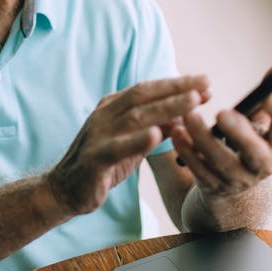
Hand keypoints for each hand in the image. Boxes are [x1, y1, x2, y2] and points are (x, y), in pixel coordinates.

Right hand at [47, 75, 210, 215]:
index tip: (205, 81)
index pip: (149, 89)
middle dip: (177, 89)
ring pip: (136, 117)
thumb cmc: (104, 163)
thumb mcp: (134, 142)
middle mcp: (105, 115)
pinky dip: (137, 140)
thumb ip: (157, 127)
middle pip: (144, 96)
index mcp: (113, 106)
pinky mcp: (94, 159)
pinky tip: (157, 135)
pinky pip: (117, 147)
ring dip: (166, 108)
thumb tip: (187, 115)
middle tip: (206, 85)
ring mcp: (98, 135)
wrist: (65, 189)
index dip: (177, 84)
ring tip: (193, 102)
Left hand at [171, 89, 271, 198]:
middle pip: (256, 153)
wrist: (232, 181)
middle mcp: (263, 166)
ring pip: (221, 162)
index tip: (270, 95)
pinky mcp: (213, 186)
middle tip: (222, 112)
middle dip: (240, 132)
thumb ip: (270, 93)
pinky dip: (187, 151)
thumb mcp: (261, 118)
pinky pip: (198, 169)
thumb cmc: (248, 137)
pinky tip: (177, 131)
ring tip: (189, 115)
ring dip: (204, 138)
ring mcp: (237, 179)